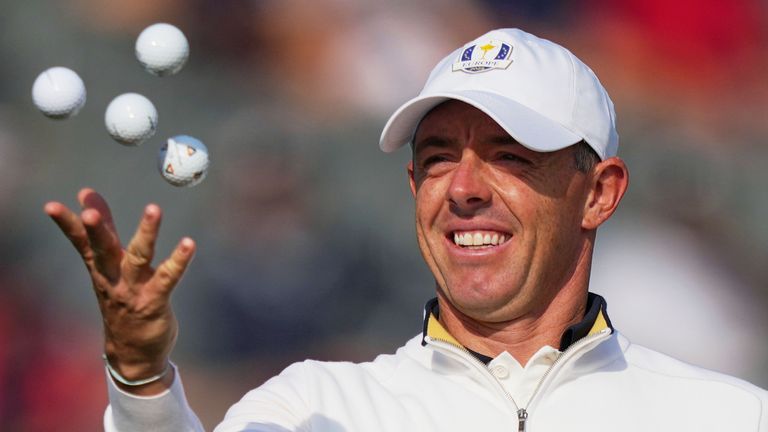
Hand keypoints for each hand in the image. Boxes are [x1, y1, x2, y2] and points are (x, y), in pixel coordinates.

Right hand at [44, 188, 195, 393]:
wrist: (133, 352)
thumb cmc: (123, 300)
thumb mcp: (109, 267)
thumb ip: (105, 230)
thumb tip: (89, 195)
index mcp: (100, 268)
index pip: (80, 243)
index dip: (67, 225)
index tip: (52, 205)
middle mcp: (113, 278)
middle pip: (103, 250)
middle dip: (96, 230)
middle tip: (88, 212)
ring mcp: (133, 291)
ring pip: (138, 258)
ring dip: (146, 233)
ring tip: (153, 209)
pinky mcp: (154, 302)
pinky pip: (167, 278)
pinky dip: (178, 260)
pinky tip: (189, 243)